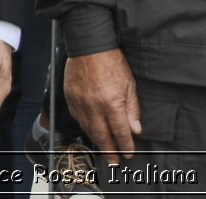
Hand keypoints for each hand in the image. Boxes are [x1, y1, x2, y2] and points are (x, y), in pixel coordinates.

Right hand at [64, 49, 140, 163]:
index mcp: (112, 103)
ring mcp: (80, 102)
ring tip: (102, 147)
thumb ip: (132, 108)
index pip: (120, 132)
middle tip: (113, 161)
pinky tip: (89, 127)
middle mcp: (94, 106)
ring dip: (96, 139)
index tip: (128, 154)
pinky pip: (77, 116)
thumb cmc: (111, 61)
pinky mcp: (70, 96)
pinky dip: (84, 124)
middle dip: (109, 150)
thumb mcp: (130, 84)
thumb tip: (135, 129)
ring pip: (88, 128)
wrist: (89, 45)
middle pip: (102, 135)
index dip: (125, 145)